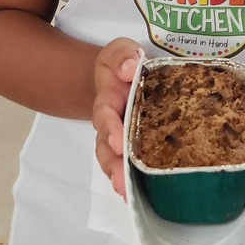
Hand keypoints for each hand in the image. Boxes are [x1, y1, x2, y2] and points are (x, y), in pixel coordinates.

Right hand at [93, 38, 143, 199]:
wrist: (125, 76)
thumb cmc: (123, 63)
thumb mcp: (120, 50)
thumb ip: (122, 55)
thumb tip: (130, 68)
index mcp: (109, 98)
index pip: (106, 114)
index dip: (111, 128)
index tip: (118, 141)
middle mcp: (112, 122)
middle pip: (106, 146)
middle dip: (113, 163)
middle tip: (122, 178)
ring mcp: (121, 137)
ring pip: (114, 160)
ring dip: (120, 176)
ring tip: (127, 192)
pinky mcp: (135, 146)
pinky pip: (129, 164)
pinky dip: (131, 179)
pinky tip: (138, 193)